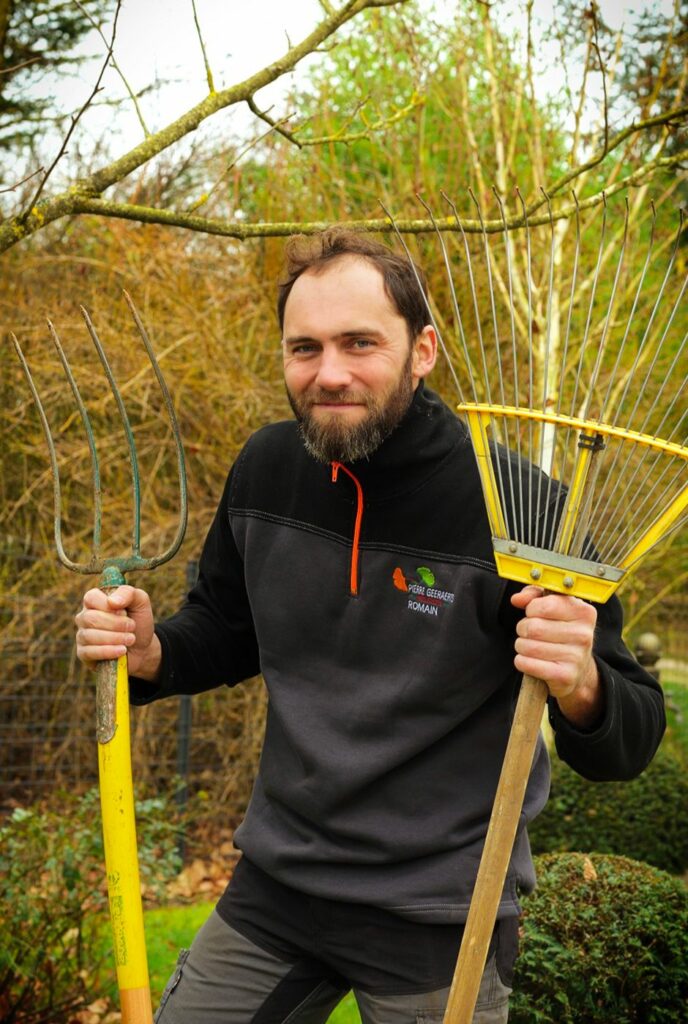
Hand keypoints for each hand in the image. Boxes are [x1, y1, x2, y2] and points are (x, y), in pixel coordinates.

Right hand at [74, 585, 160, 680]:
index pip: (90, 598)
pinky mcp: (84, 654)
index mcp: (95, 601)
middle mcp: (84, 617)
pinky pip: (89, 652)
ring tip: (131, 639)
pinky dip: (108, 651)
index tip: (124, 612)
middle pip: (90, 618)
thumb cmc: (138, 621)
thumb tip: (111, 601)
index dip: (108, 606)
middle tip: (132, 627)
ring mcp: (82, 636)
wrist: (143, 647)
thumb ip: (127, 593)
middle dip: (115, 624)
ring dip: (114, 638)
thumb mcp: (140, 602)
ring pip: (89, 636)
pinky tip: (122, 650)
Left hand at [510, 586, 602, 727]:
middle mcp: (584, 634)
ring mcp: (576, 657)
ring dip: (522, 646)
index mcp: (584, 613)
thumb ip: (534, 595)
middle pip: (532, 627)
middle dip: (523, 629)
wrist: (579, 670)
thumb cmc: (562, 633)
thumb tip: (517, 599)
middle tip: (530, 633)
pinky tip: (531, 660)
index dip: (531, 609)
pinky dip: (522, 661)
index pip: (545, 605)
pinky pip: (527, 664)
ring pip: (527, 646)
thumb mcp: (553, 608)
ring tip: (531, 647)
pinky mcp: (565, 676)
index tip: (535, 613)